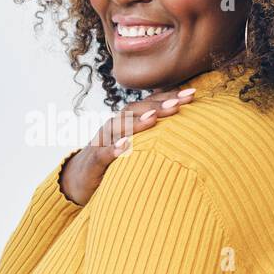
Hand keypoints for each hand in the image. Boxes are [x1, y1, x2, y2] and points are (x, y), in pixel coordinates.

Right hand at [58, 86, 195, 205]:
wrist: (79, 179)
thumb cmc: (116, 160)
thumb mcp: (137, 145)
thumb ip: (156, 134)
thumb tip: (189, 127)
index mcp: (128, 120)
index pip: (150, 104)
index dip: (170, 97)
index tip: (193, 94)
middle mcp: (115, 126)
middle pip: (136, 110)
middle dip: (158, 105)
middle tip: (179, 104)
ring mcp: (103, 141)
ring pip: (119, 127)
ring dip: (137, 122)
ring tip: (154, 118)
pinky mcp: (94, 160)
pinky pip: (104, 153)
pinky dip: (114, 148)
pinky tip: (126, 146)